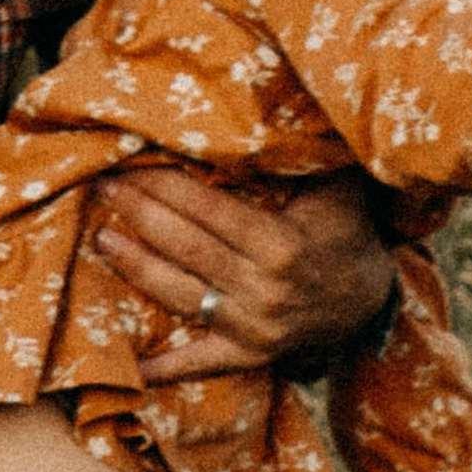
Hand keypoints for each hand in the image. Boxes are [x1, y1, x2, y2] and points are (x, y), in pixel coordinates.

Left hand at [91, 168, 397, 380]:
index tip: (127, 164)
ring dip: (136, 269)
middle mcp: (266, 290)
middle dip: (139, 214)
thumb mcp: (333, 184)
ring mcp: (257, 329)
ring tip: (101, 240)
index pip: (206, 209)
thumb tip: (257, 102)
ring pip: (182, 296)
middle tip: (103, 188)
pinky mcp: (252, 355)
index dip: (162, 186)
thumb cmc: (342, 228)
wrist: (370, 296)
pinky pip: (203, 364)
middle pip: (186, 248)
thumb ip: (294, 154)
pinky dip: (166, 369)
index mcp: (283, 245)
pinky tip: (129, 368)